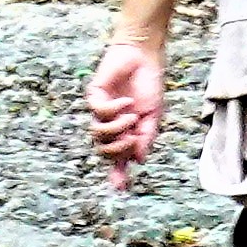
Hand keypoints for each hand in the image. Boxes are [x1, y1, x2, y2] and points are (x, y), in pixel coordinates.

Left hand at [84, 33, 167, 188]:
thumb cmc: (148, 85)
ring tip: (130, 117)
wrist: (144, 57)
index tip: (120, 189)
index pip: (118, 158)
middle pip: (103, 151)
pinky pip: (98, 112)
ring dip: (116, 129)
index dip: (117, 175)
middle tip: (131, 140)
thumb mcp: (153, 116)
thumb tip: (138, 159)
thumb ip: (146, 137)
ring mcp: (100, 112)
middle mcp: (110, 125)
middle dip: (117, 151)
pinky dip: (114, 110)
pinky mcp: (94, 97)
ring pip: (97, 135)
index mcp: (125, 132)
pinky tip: (125, 101)